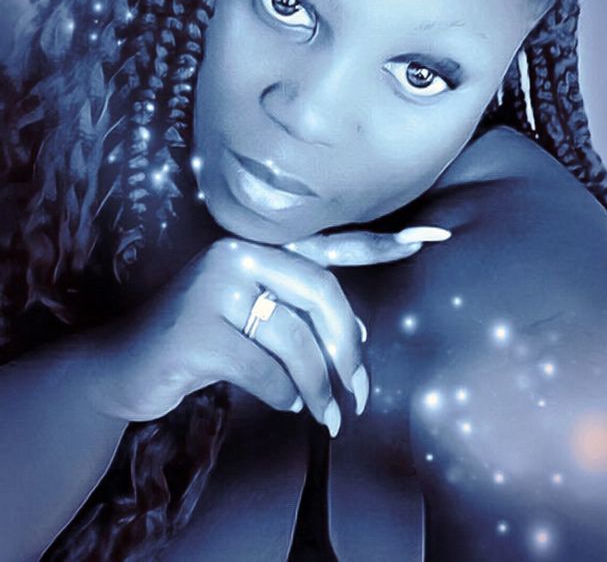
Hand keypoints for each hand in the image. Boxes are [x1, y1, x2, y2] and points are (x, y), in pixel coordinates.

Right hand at [85, 225, 450, 436]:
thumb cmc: (203, 343)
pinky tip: (287, 404)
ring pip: (295, 339)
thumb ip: (298, 317)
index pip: (329, 245)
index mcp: (256, 247)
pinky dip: (285, 395)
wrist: (125, 367)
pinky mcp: (197, 329)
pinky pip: (265, 369)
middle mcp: (236, 254)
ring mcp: (212, 286)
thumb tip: (358, 346)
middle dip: (348, 350)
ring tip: (329, 416)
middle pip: (321, 294)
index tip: (434, 236)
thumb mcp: (250, 319)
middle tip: (361, 394)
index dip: (382, 244)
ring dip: (320, 387)